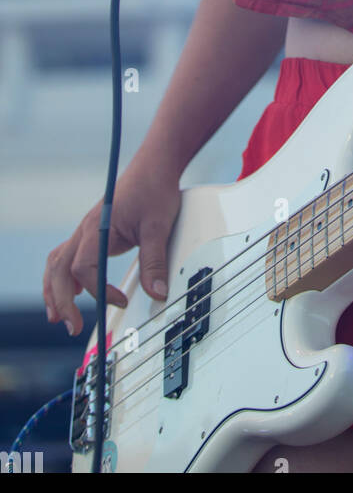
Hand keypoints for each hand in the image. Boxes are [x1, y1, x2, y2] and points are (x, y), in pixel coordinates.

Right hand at [43, 156, 180, 336]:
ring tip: (58, 316)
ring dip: (54, 290)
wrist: (154, 166)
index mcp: (97, 228)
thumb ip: (155, 261)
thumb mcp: (159, 227)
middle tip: (72, 326)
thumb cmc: (154, 189)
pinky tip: (72, 291)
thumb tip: (156, 293)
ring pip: (57, 263)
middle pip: (59, 269)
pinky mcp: (92, 232)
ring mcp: (86, 230)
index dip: (99, 291)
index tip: (121, 301)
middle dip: (61, 300)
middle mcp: (85, 229)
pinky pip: (67, 256)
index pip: (83, 268)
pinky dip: (63, 276)